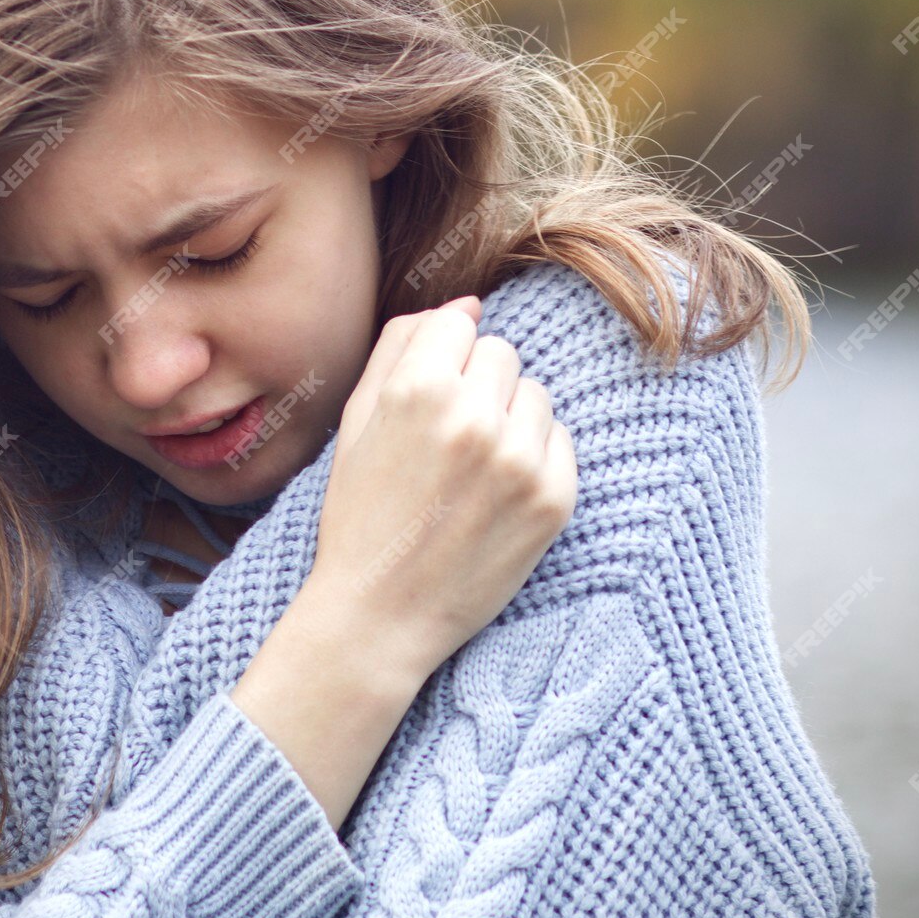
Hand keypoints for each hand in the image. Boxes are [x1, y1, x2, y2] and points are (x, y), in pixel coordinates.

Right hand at [303, 294, 577, 687]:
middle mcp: (473, 416)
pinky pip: (561, 441)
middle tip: (448, 440)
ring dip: (511, 419)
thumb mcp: (357, 421)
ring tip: (472, 470)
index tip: (428, 399)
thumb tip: (468, 303)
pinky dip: (535, 458)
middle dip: (478, 384)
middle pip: (502, 353)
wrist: (380, 614)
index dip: (441, 358)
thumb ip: (401, 346)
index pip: (460, 323)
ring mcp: (519, 459)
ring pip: (537, 395)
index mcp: (417, 389)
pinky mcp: (554, 499)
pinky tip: (497, 494)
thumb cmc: (360, 513)